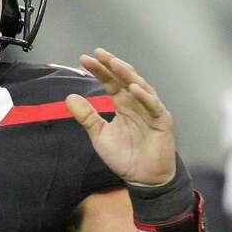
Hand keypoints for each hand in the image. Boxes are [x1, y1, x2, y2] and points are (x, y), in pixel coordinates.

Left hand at [66, 47, 175, 185]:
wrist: (143, 178)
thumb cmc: (125, 156)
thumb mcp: (100, 135)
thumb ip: (86, 116)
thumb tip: (69, 97)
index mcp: (123, 104)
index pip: (111, 82)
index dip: (99, 70)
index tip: (84, 59)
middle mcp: (137, 103)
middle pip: (125, 79)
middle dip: (112, 65)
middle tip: (99, 53)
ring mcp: (151, 110)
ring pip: (140, 87)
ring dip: (128, 75)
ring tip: (114, 64)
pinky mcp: (162, 122)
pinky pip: (153, 106)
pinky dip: (144, 97)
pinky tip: (133, 88)